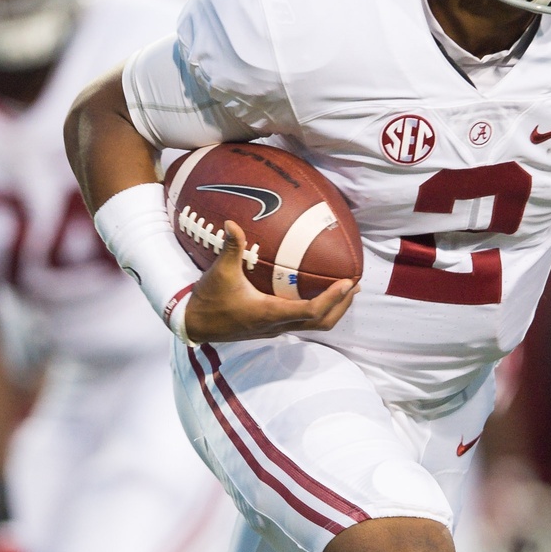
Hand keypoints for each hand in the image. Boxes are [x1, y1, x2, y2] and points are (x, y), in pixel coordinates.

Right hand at [181, 219, 354, 342]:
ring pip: (313, 326)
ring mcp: (275, 329)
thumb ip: (231, 247)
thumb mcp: (220, 273)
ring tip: (344, 292)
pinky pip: (301, 322)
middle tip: (354, 286)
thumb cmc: (209, 300)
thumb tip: (232, 222)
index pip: (311, 310)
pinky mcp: (270, 328)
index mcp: (271, 313)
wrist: (195, 325)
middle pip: (321, 323)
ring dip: (332, 310)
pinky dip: (316, 310)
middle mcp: (278, 325)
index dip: (333, 298)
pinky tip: (314, 292)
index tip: (348, 283)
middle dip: (341, 306)